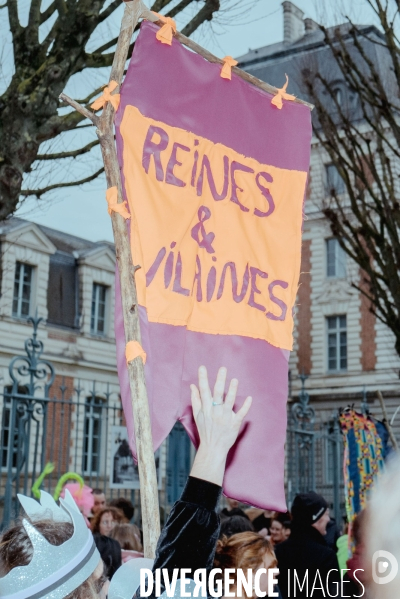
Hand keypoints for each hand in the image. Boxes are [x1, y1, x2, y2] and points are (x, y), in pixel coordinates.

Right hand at [190, 366, 251, 485]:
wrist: (212, 448)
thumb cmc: (205, 430)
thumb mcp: (197, 415)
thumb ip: (195, 399)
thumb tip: (192, 385)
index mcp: (206, 408)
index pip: (203, 391)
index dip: (202, 379)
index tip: (202, 367)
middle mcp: (215, 411)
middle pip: (217, 394)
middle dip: (219, 381)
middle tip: (222, 368)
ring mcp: (225, 417)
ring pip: (229, 402)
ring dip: (232, 391)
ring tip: (234, 380)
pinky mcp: (234, 424)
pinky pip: (241, 414)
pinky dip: (246, 406)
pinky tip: (249, 398)